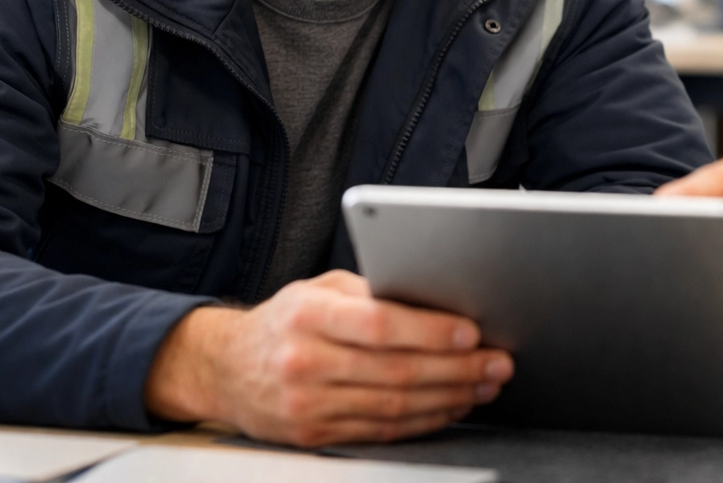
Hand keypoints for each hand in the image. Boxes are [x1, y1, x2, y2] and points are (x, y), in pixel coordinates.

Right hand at [144, 270, 512, 446]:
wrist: (225, 367)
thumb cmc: (286, 319)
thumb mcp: (320, 288)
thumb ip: (372, 293)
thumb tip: (438, 299)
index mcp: (308, 314)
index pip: (379, 324)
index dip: (430, 331)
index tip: (472, 333)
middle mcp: (304, 361)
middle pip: (395, 371)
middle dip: (457, 369)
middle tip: (496, 362)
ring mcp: (307, 404)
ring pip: (394, 406)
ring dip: (449, 397)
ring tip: (484, 384)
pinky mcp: (313, 435)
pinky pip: (381, 430)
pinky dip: (423, 420)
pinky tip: (450, 406)